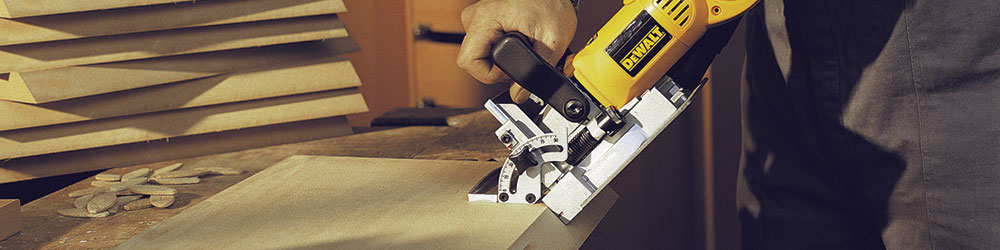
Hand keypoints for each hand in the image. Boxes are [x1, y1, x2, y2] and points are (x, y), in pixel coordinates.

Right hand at [457, 0, 577, 85]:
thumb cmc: (552, 5)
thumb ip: (537, 72)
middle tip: (520, 59)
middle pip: (472, 60)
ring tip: (520, 48)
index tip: (510, 72)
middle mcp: (475, 16)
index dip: (489, 75)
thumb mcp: (552, 41)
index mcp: (485, 19)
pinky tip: (515, 42)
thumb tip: (519, 96)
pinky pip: (482, 44)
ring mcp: (477, 17)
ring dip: (496, 59)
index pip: (469, 62)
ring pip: (476, 53)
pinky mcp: (482, 20)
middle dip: (495, 68)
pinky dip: (497, 50)